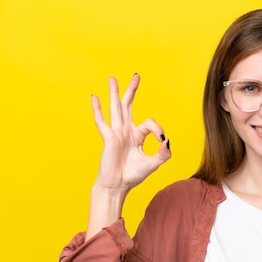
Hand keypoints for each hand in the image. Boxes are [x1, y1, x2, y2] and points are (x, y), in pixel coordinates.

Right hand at [91, 74, 170, 194]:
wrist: (118, 186)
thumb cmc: (133, 175)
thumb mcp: (153, 163)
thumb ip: (163, 153)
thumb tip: (167, 140)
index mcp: (137, 136)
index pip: (149, 123)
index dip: (158, 128)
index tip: (161, 139)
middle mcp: (126, 131)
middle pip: (128, 106)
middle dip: (132, 91)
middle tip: (136, 76)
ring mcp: (116, 133)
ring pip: (116, 109)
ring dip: (114, 93)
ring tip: (112, 78)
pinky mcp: (108, 138)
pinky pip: (102, 121)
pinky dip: (98, 109)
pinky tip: (94, 97)